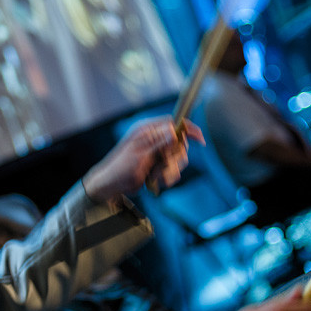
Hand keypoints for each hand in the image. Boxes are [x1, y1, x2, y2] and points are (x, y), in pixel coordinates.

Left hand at [82, 116, 203, 202]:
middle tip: (163, 166)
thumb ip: (159, 144)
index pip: (173, 123)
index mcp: (147, 131)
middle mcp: (152, 139)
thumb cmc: (120, 169)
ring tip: (156, 177)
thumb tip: (175, 131)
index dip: (188, 130)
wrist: (110, 186)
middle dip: (175, 158)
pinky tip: (156, 181)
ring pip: (177, 158)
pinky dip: (167, 176)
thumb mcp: (140, 156)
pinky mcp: (156, 164)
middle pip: (179, 143)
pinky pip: (172, 169)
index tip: (200, 140)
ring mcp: (155, 152)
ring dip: (170, 170)